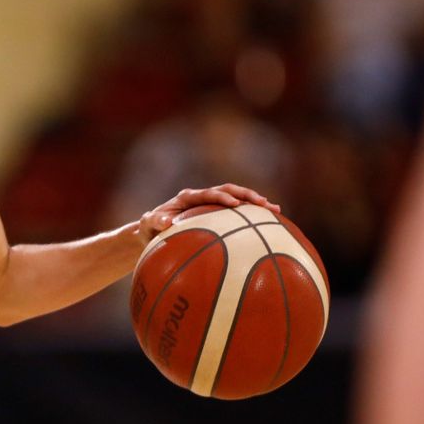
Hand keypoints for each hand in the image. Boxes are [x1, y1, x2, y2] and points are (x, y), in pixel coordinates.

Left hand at [138, 183, 280, 241]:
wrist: (151, 232)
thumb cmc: (149, 229)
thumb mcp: (148, 225)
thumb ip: (154, 221)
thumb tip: (167, 221)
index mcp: (187, 198)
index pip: (208, 194)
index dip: (222, 197)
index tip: (235, 205)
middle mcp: (201, 198)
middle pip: (228, 191)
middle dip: (247, 195)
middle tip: (265, 203)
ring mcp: (210, 205)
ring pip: (237, 200)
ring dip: (255, 203)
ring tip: (275, 210)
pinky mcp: (216, 215)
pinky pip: (237, 215)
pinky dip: (251, 217)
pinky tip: (270, 227)